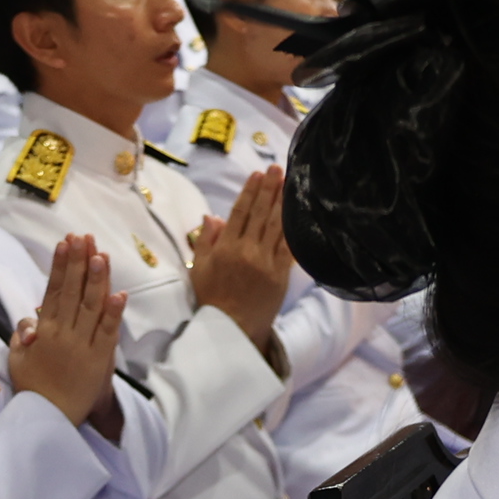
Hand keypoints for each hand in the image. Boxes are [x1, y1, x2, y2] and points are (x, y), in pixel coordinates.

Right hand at [9, 233, 127, 425]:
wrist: (50, 418)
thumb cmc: (33, 387)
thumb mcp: (18, 358)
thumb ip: (22, 333)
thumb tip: (31, 319)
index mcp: (43, 331)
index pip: (53, 291)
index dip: (60, 266)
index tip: (65, 243)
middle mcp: (63, 333)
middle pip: (73, 291)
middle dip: (79, 262)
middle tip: (83, 237)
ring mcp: (83, 345)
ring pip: (91, 306)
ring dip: (97, 279)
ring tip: (101, 254)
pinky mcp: (100, 359)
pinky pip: (108, 333)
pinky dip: (115, 314)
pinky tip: (121, 294)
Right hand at [188, 167, 296, 360]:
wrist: (233, 329)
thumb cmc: (212, 299)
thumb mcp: (199, 269)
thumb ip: (205, 241)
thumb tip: (211, 216)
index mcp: (226, 249)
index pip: (239, 213)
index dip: (249, 192)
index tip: (257, 174)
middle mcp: (248, 252)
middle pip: (261, 214)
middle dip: (270, 189)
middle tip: (277, 168)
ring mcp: (267, 262)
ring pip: (277, 226)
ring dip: (284, 202)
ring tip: (290, 183)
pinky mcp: (281, 274)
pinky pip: (289, 247)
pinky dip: (294, 228)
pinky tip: (299, 213)